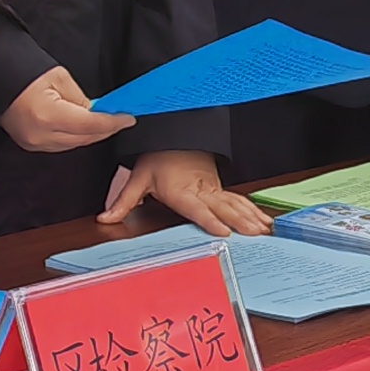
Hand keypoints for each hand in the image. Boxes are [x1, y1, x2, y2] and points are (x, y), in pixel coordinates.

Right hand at [0, 67, 124, 152]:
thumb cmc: (24, 73)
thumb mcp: (59, 78)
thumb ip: (81, 99)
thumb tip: (97, 112)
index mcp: (48, 116)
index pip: (90, 125)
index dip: (112, 122)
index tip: (128, 119)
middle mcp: (41, 135)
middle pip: (84, 138)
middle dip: (105, 129)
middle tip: (121, 118)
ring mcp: (34, 143)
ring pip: (74, 145)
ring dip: (92, 134)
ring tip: (106, 122)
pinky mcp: (30, 145)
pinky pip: (61, 145)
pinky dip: (76, 137)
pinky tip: (85, 128)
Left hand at [97, 151, 272, 234]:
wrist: (174, 135)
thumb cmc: (158, 157)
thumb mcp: (138, 177)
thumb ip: (124, 201)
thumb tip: (105, 219)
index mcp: (182, 191)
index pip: (198, 208)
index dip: (210, 220)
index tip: (224, 232)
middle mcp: (202, 191)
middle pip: (224, 208)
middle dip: (241, 222)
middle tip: (256, 236)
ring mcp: (213, 189)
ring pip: (235, 204)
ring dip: (250, 217)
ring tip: (264, 231)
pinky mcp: (219, 188)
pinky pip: (238, 200)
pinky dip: (252, 210)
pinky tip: (263, 220)